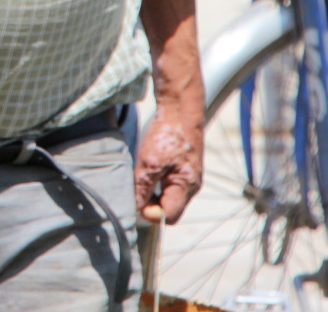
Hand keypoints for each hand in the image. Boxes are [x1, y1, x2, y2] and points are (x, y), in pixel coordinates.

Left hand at [133, 102, 203, 224]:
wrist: (179, 112)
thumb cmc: (168, 136)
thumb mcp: (150, 162)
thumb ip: (143, 187)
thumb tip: (136, 207)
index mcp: (186, 187)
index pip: (170, 216)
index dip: (152, 214)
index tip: (137, 202)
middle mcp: (191, 186)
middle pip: (171, 209)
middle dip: (152, 205)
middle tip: (137, 191)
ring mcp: (189, 178)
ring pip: (170, 197)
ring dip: (153, 194)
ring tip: (141, 180)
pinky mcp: (184, 170)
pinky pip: (170, 186)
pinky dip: (158, 184)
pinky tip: (148, 172)